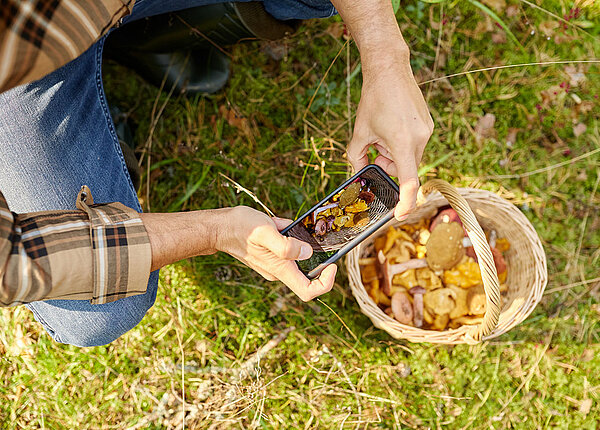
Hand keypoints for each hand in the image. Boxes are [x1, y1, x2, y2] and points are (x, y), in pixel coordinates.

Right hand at [215, 206, 336, 300]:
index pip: (309, 291)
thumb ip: (285, 245)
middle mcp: (278, 271)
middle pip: (307, 275)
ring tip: (283, 227)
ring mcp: (274, 265)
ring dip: (298, 242)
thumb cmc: (240, 228)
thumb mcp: (265, 231)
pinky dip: (290, 237)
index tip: (331, 264)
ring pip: (297, 259)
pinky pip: (288, 250)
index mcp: (280, 269)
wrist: (219, 228)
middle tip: (309, 235)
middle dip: (313, 254)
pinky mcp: (270, 257)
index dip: (326, 282)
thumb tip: (307, 253)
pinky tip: (277, 225)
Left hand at [347, 48, 433, 220]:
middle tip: (375, 150)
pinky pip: (414, 144)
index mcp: (403, 142)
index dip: (406, 202)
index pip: (408, 181)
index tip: (400, 214)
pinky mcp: (428, 124)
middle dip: (388, 165)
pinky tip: (392, 124)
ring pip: (409, 156)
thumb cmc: (373, 100)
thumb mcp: (360, 132)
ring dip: (394, 153)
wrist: (390, 69)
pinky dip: (401, 143)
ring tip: (383, 131)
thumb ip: (356, 157)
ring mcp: (427, 130)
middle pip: (405, 168)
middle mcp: (420, 138)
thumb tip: (357, 174)